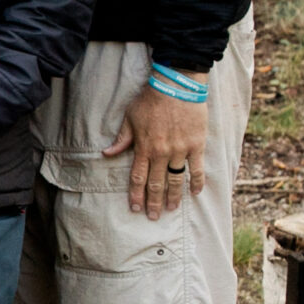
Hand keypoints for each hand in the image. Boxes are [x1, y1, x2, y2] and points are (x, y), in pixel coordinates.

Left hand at [104, 82, 209, 219]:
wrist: (176, 87)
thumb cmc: (150, 101)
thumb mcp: (129, 119)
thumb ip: (121, 139)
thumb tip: (106, 154)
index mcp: (144, 147)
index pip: (137, 177)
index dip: (136, 195)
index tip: (135, 208)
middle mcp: (161, 153)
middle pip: (156, 183)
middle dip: (154, 202)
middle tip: (154, 217)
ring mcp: (180, 150)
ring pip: (176, 180)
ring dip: (173, 197)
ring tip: (171, 209)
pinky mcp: (196, 145)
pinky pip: (197, 169)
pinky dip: (196, 182)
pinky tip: (195, 193)